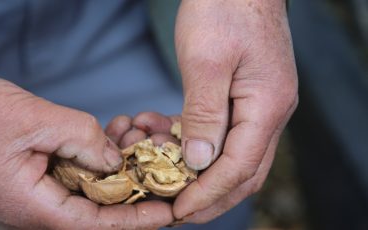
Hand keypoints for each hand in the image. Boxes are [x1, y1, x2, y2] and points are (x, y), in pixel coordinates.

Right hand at [0, 76, 172, 228]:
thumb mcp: (35, 121)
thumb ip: (83, 139)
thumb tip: (116, 160)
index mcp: (35, 207)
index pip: (97, 224)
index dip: (135, 219)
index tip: (168, 213)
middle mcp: (41, 205)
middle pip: (100, 207)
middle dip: (134, 184)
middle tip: (159, 163)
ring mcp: (41, 190)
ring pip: (93, 186)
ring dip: (119, 163)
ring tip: (136, 135)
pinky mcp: (41, 172)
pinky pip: (79, 169)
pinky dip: (100, 152)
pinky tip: (114, 131)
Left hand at [173, 0, 297, 222]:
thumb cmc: (224, 9)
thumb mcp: (207, 61)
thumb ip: (205, 114)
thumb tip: (201, 162)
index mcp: (267, 106)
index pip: (239, 167)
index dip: (208, 194)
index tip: (178, 210)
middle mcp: (269, 112)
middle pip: (243, 171)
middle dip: (209, 196)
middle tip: (176, 210)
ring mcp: (259, 106)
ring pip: (232, 156)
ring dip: (200, 172)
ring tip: (164, 175)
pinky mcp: (244, 98)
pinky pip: (223, 132)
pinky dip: (197, 143)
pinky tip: (167, 135)